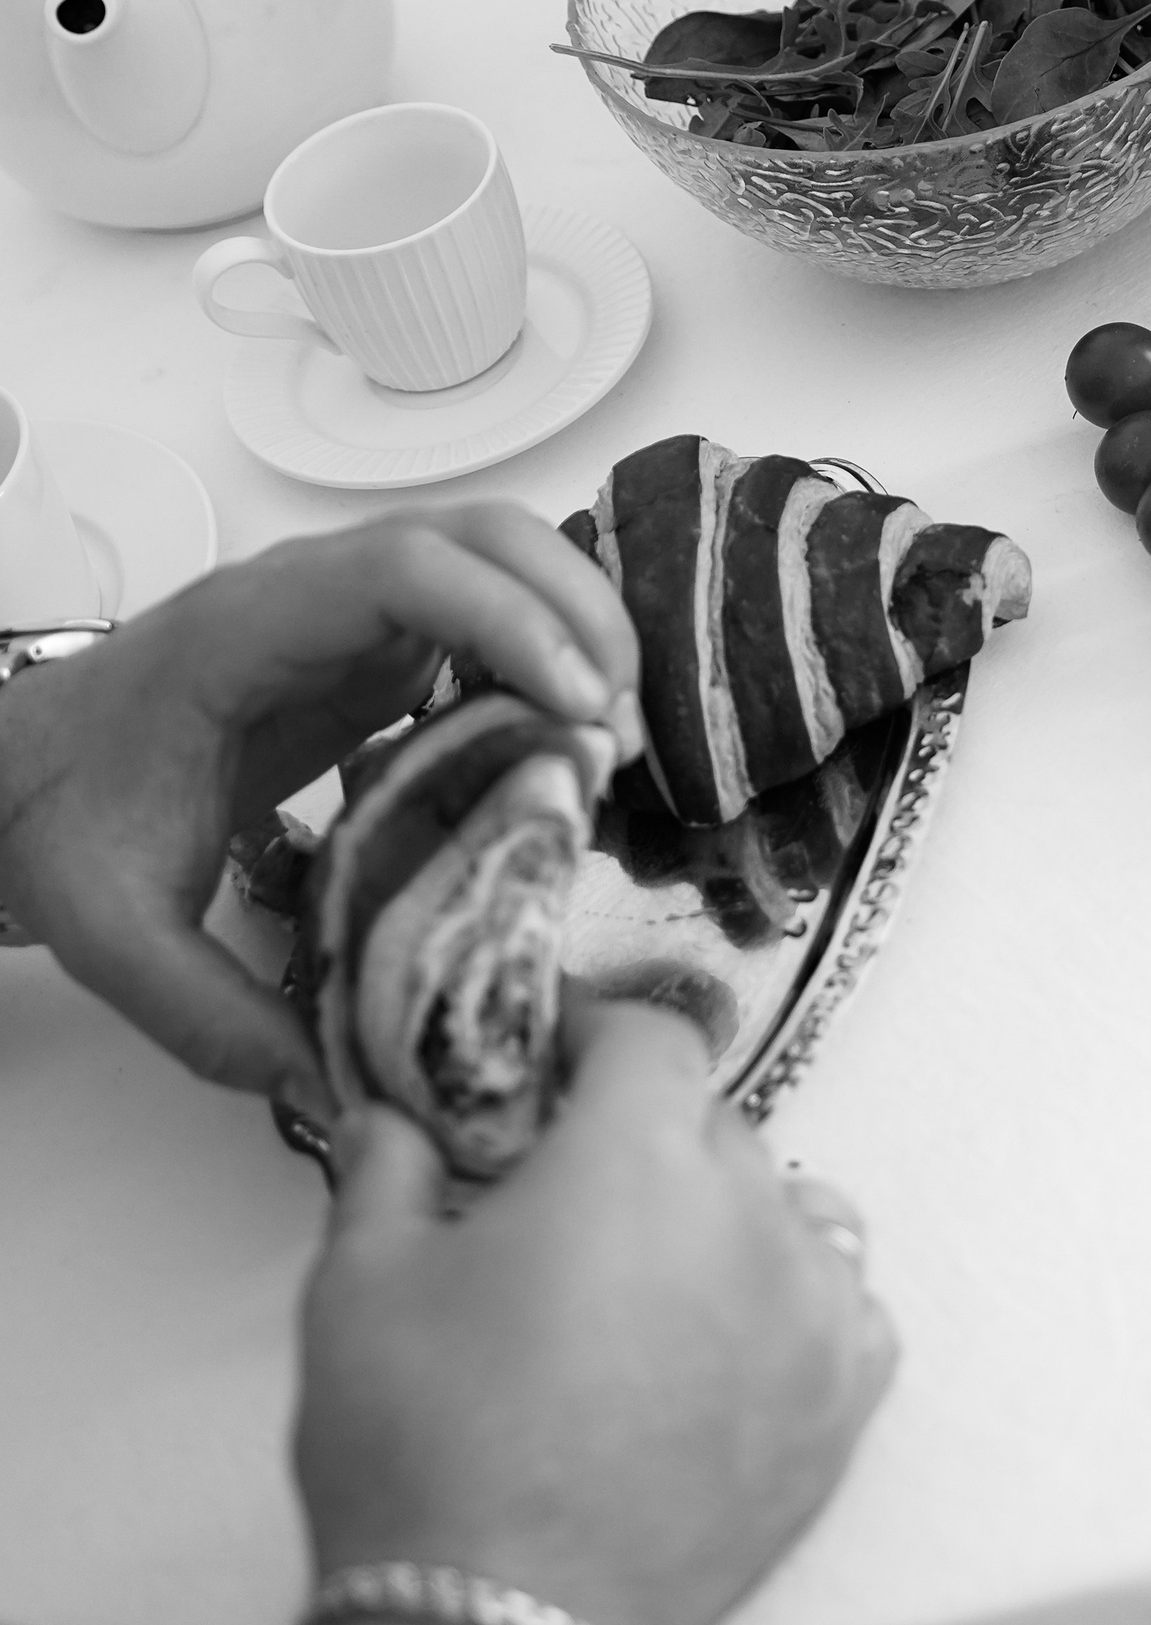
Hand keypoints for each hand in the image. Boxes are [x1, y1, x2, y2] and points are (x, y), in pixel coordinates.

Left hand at [0, 507, 640, 1108]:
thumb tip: (338, 1090)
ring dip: (572, 620)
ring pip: (491, 556)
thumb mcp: (114, 934)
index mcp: (243, 635)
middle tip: (616, 726)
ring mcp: (342, 613)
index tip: (575, 706)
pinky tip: (568, 733)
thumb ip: (215, 1018)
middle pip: (474, 534)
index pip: (401, 571)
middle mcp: (304, 596)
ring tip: (608, 734)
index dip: (507, 618)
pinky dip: (543, 649)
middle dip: (572, 606)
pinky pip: (479, 611)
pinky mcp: (367, 646)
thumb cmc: (59, 824)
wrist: (15, 775)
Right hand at [295, 1000, 896, 1624]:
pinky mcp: (845, 1404)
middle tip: (571, 1189)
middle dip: (644, 1135)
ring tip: (660, 1269)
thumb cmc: (422, 1443)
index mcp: (637, 1153)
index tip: (549, 1058)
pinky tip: (735, 1338)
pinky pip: (848, 1307)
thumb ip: (387, 1170)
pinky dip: (800, 1302)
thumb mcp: (358, 1283)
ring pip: (793, 1208)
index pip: (648, 1037)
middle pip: (713, 1125)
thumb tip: (391, 1118)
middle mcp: (748, 1209)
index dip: (594, 1033)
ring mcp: (813, 1309)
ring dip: (731, 1213)